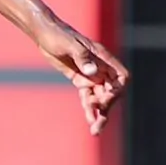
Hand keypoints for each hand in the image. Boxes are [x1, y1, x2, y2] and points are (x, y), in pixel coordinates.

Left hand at [35, 20, 128, 135]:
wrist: (44, 33)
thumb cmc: (57, 35)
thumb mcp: (69, 45)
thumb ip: (82, 58)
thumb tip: (93, 72)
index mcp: (103, 59)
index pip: (121, 78)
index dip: (116, 91)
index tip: (103, 100)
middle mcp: (100, 68)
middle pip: (111, 92)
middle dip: (106, 108)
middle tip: (97, 124)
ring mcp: (91, 75)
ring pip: (100, 98)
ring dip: (99, 113)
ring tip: (95, 131)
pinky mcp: (80, 80)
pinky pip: (88, 97)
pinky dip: (89, 108)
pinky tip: (89, 120)